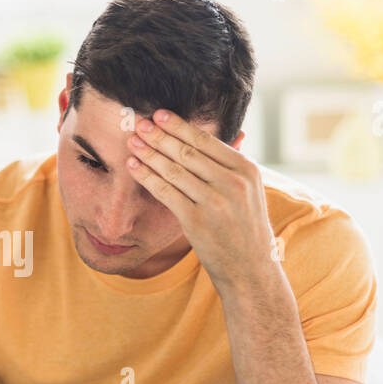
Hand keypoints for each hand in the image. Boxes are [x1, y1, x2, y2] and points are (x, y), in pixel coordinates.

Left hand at [125, 109, 276, 293]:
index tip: (159, 114)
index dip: (179, 126)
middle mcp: (232, 183)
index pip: (206, 141)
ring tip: (132, 142)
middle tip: (139, 123)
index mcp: (247, 169)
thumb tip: (211, 136)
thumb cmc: (244, 228)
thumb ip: (231, 165)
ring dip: (149, 153)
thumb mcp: (249, 191)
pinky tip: (133, 166)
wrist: (250, 269)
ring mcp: (214, 202)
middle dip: (159, 135)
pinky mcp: (196, 221)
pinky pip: (165, 192)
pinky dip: (147, 177)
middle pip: (187, 152)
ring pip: (174, 170)